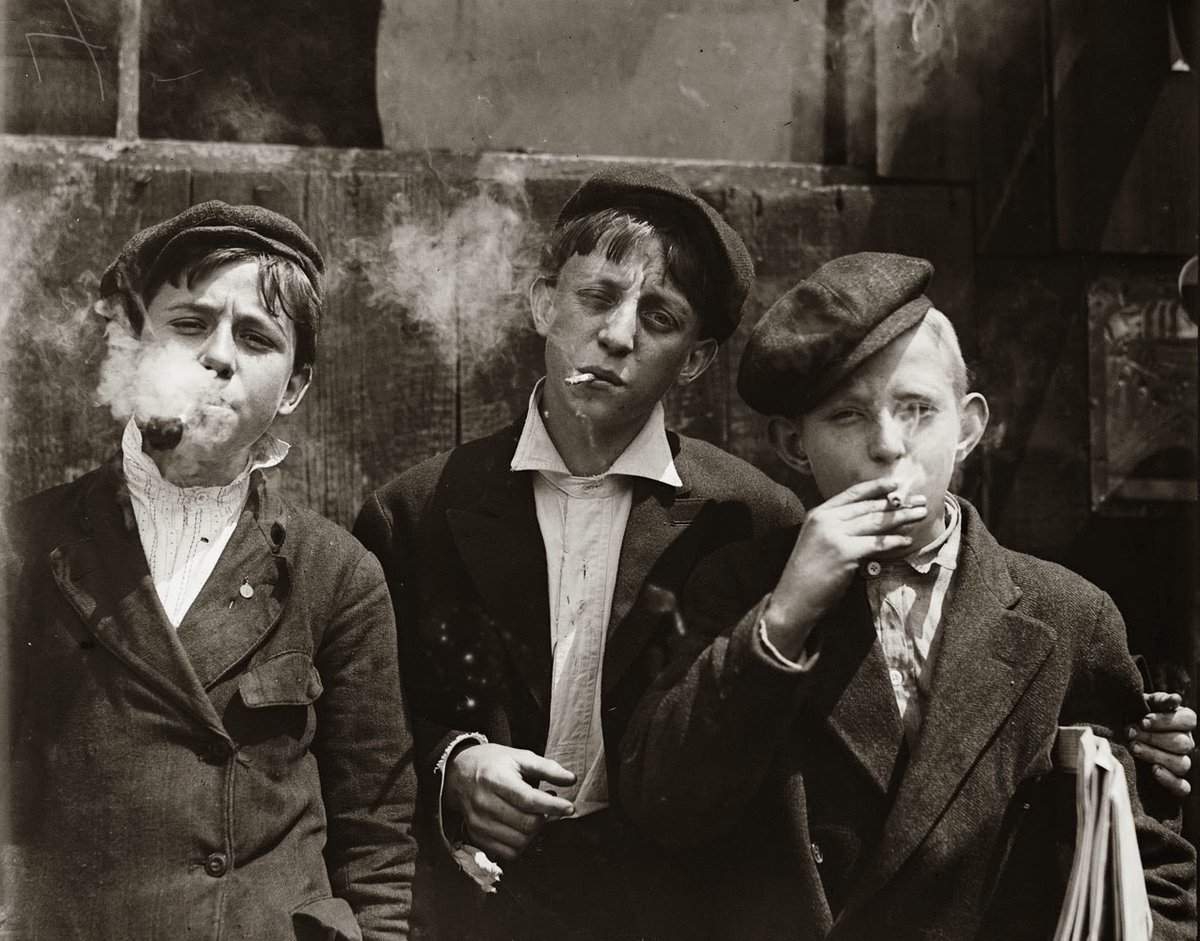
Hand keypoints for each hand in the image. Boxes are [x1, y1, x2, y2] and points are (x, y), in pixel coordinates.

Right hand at [445, 743, 575, 859]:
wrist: (458, 772)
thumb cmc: (494, 763)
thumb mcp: (520, 757)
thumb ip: (547, 768)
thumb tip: (571, 780)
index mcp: (496, 779)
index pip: (529, 800)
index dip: (553, 806)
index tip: (570, 807)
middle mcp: (484, 803)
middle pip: (526, 824)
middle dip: (545, 818)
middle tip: (549, 806)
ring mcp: (478, 823)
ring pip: (519, 841)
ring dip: (535, 831)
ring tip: (535, 814)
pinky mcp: (476, 836)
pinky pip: (508, 852)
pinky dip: (522, 844)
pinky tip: (522, 827)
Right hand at [764, 478, 926, 659]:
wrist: (794, 598)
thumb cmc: (808, 574)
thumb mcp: (817, 540)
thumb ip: (837, 527)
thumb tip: (870, 520)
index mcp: (819, 513)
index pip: (853, 493)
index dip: (877, 487)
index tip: (897, 483)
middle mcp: (826, 520)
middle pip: (868, 507)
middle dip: (897, 503)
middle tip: (920, 501)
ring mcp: (835, 535)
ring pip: (875, 522)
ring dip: (901, 518)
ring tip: (920, 515)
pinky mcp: (845, 552)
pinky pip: (876, 544)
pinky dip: (894, 542)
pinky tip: (907, 541)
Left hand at [1128, 692, 1194, 796]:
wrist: (1118, 732)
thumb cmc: (1132, 714)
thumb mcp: (1141, 703)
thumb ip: (1158, 700)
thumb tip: (1175, 699)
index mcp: (1183, 721)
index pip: (1189, 720)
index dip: (1167, 720)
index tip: (1144, 720)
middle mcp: (1186, 742)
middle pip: (1182, 743)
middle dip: (1153, 738)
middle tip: (1130, 733)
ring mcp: (1182, 762)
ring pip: (1181, 763)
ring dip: (1156, 755)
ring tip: (1133, 748)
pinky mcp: (1175, 782)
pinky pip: (1182, 787)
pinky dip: (1170, 780)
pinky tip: (1154, 770)